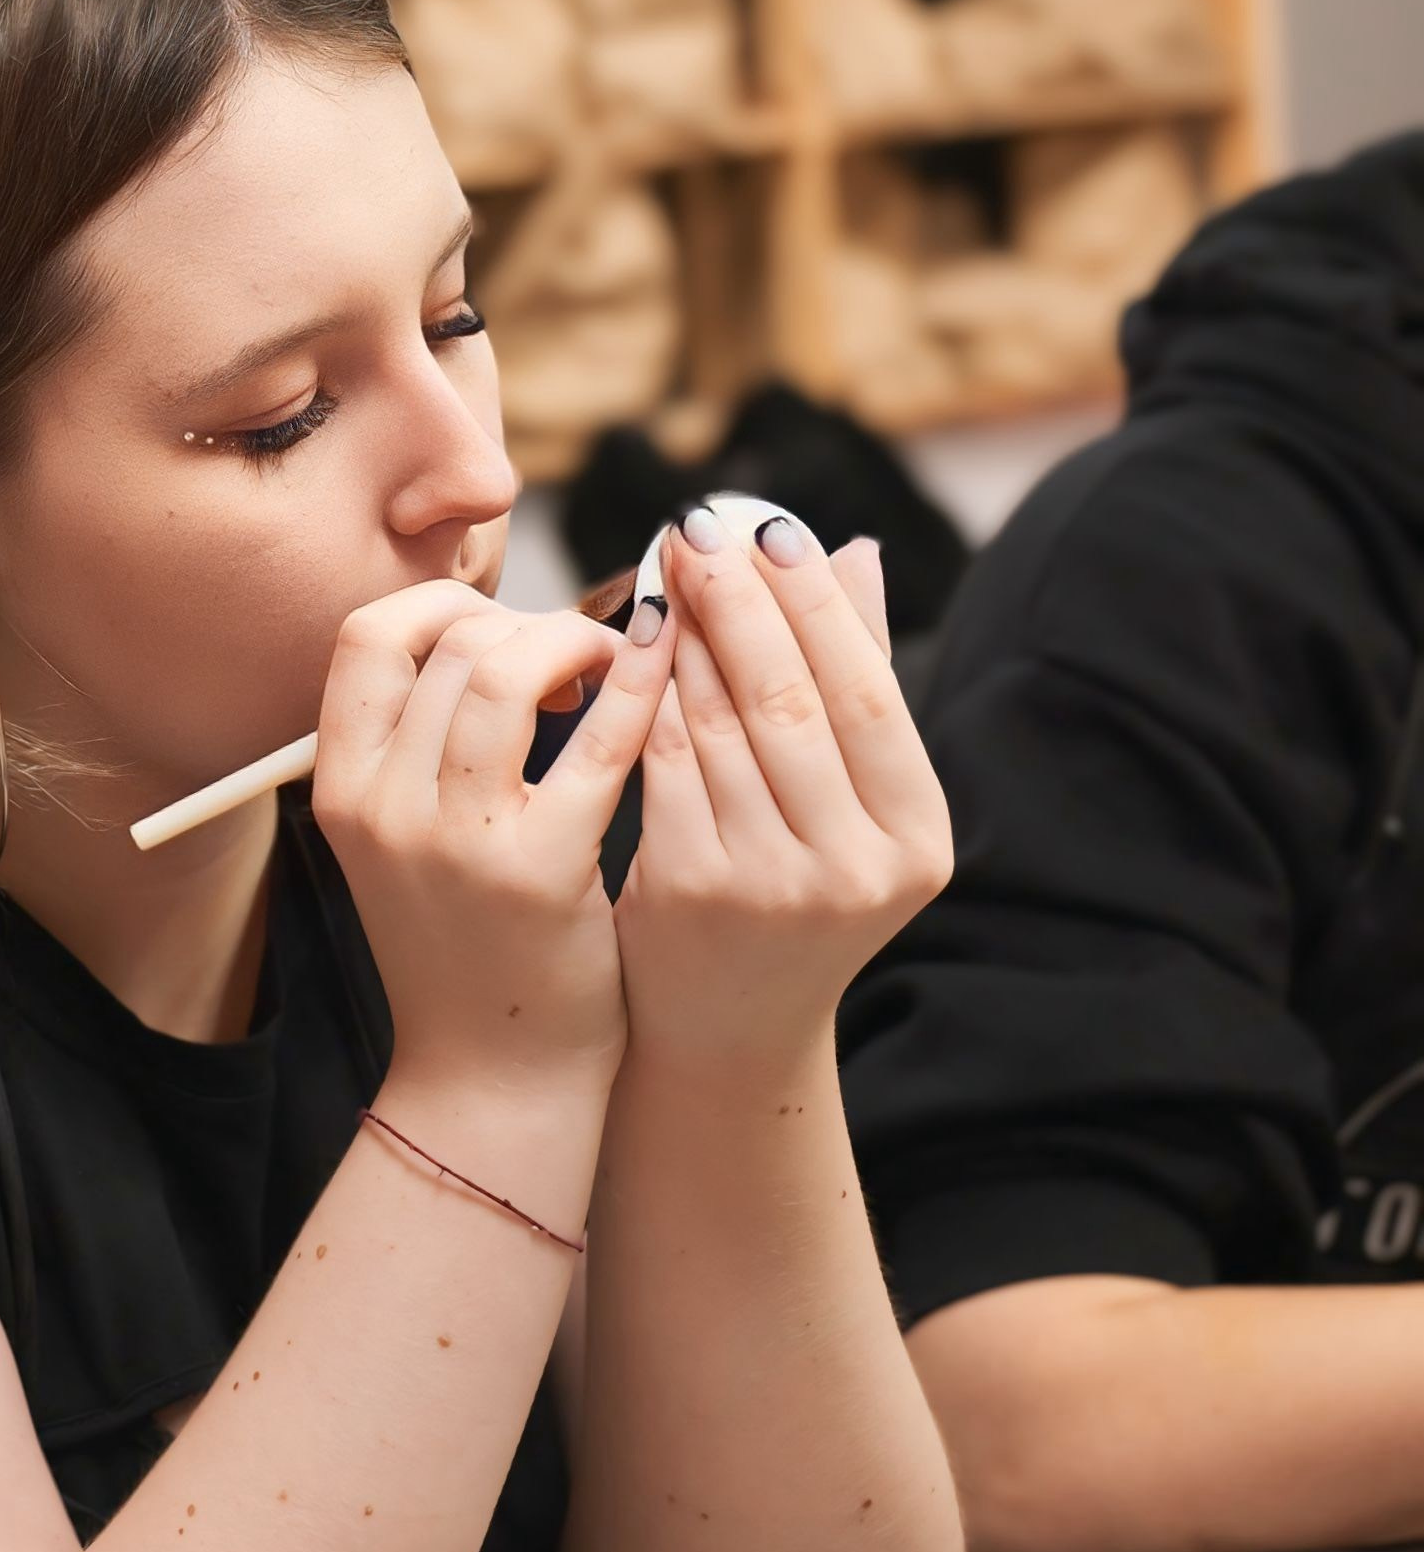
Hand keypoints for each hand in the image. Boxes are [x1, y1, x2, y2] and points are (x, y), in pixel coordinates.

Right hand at [310, 581, 674, 1096]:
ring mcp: (455, 840)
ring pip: (506, 668)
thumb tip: (486, 629)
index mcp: (342, 791)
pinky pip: (599, 737)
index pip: (367, 636)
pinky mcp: (540, 870)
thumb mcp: (400, 842)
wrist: (492, 1078)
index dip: (442, 607)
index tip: (501, 631)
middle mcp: (383, 808)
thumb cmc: (465, 947)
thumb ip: (417, 748)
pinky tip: (667, 666)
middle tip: (574, 658)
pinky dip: (642, 682)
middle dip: (526, 624)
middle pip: (449, 642)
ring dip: (575, 641)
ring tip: (611, 669)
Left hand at [617, 509, 950, 1066]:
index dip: (813, 600)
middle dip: (739, 599)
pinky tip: (636, 643)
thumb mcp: (853, 804)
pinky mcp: (691, 893)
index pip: (864, 690)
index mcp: (915, 837)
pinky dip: (649, 694)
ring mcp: (772, 887)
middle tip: (699, 524)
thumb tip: (856, 550)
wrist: (729, 1027)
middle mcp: (856, 869)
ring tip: (668, 568)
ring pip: (720, 725)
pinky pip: (664, 763)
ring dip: (688, 634)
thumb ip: (855, 684)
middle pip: (791, 698)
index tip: (771, 528)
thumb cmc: (795, 889)